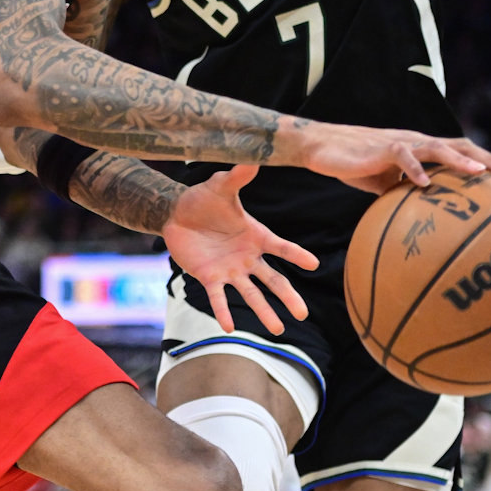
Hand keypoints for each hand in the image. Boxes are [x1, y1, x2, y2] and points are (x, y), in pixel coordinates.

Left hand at [161, 165, 319, 335]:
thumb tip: (253, 159)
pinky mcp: (210, 278)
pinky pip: (219, 298)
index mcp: (256, 235)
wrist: (175, 214)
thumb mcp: (221, 187)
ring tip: (278, 331)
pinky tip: (230, 327)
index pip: (281, 247)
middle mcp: (247, 256)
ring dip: (264, 312)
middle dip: (288, 297)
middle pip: (273, 280)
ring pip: (251, 294)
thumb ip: (237, 177)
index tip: (315, 264)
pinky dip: (224, 312)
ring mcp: (230, 270)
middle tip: (303, 314)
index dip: (297, 255)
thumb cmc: (202, 200)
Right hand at [298, 124, 490, 192]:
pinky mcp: (381, 148)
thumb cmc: (354, 164)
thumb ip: (406, 194)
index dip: (486, 161)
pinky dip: (415, 170)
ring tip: (479, 173)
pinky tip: (425, 184)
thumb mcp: (385, 184)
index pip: (461, 152)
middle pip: (460, 145)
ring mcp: (400, 143)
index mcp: (421, 150)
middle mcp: (417, 142)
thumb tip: (423, 222)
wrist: (321, 146)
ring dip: (460, 160)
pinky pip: (402, 157)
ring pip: (437, 147)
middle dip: (487, 159)